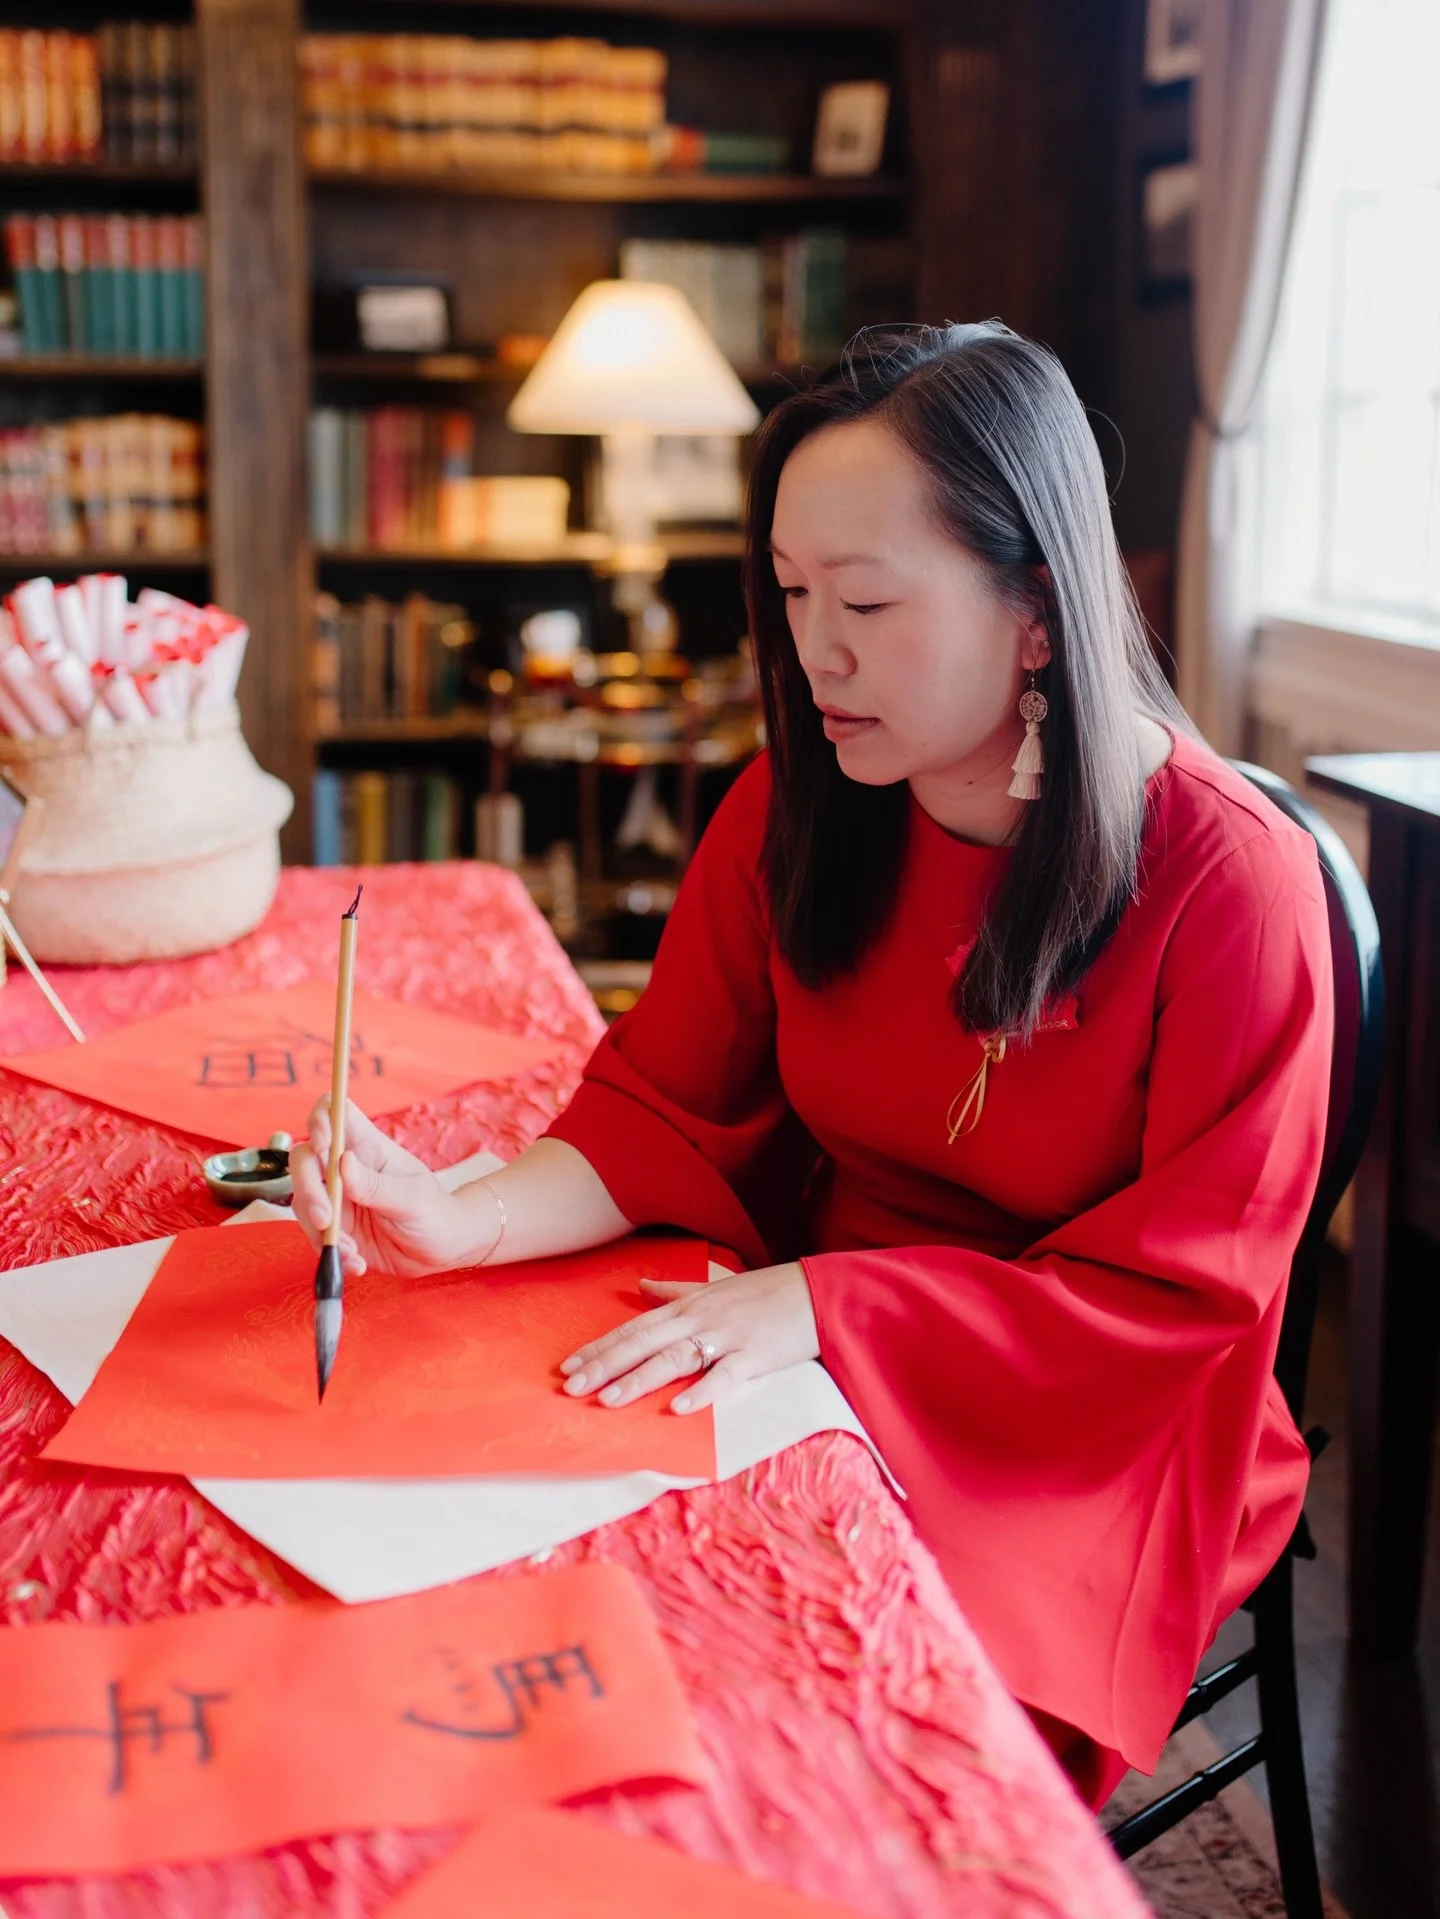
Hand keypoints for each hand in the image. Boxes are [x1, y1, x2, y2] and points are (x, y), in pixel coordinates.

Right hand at [290, 1098, 477, 1279]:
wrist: (443, 1251)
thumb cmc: (436, 1213)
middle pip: (305, 1159)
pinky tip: (356, 1263)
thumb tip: (342, 1162)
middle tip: (326, 1220)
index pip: (335, 1112)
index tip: (322, 1144)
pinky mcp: (335, 1227)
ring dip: (319, 1229)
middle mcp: (347, 1168)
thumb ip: (376, 1185)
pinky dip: (331, 1251)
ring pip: (303, 1200)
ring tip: (352, 1252)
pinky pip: (315, 1234)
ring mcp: (338, 1197)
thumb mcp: (412, 1199)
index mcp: (369, 1146)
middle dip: (308, 1189)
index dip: (320, 1119)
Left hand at [559, 1262, 818, 1414]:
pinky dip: (700, 1391)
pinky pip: (724, 1376)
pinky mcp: (755, 1357)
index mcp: (689, 1306)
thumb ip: (677, 1291)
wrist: (817, 1294)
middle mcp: (701, 1320)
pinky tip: (677, 1408)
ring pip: (675, 1360)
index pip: (634, 1328)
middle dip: (605, 1366)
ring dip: (639, 1380)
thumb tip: (641, 1287)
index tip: (568, 1366)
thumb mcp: (716, 1287)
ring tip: (608, 1400)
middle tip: (571, 1387)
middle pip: (644, 1343)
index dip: (600, 1347)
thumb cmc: (765, 1293)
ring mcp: (727, 1338)